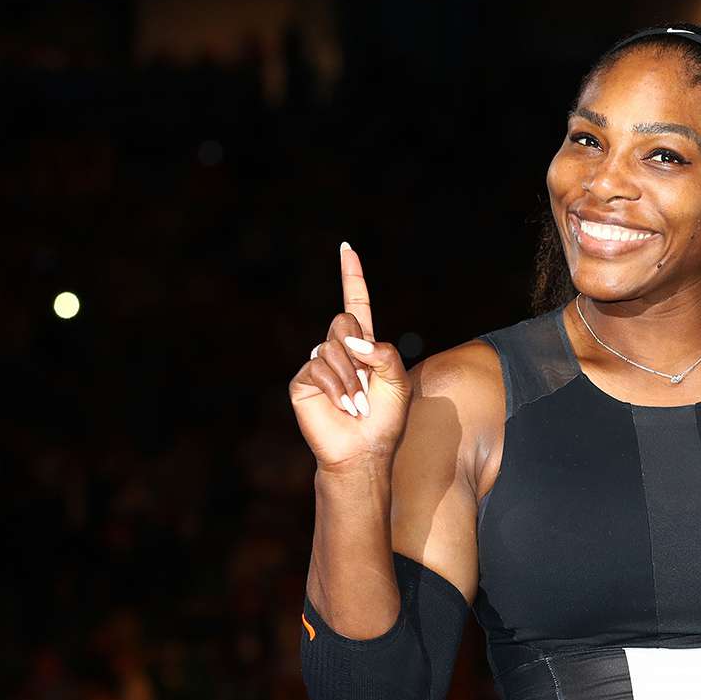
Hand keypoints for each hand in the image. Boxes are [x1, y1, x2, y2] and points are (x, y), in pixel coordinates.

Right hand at [289, 243, 412, 470]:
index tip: (347, 249)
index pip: (356, 303)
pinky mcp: (302, 380)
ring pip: (332, 346)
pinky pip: (318, 367)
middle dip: (359, 351)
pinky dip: (336, 387)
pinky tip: (345, 407)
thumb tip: (352, 339)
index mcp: (363, 345)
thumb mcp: (398, 382)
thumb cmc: (384, 419)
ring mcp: (318, 363)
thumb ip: (385, 353)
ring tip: (358, 405)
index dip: (352, 277)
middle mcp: (338, 349)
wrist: (364, 450)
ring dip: (351, 378)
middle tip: (367, 385)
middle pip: (344, 321)